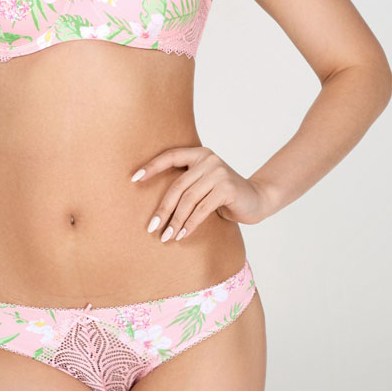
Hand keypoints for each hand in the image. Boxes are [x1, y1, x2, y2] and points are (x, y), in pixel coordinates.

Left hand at [131, 145, 271, 239]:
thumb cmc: (225, 195)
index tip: (133, 178)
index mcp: (199, 154)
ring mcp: (219, 173)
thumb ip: (187, 184)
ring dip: (175, 221)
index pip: (171, 156)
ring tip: (166, 236)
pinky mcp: (227, 188)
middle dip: (163, 209)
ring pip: (188, 200)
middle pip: (177, 186)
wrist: (258, 199)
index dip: (151, 166)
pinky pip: (202, 209)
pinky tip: (182, 235)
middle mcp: (208, 159)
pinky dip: (190, 224)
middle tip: (151, 227)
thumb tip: (155, 202)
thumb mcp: (204, 184)